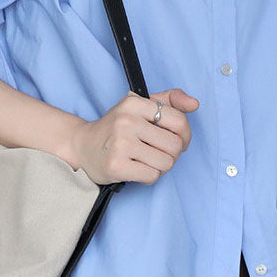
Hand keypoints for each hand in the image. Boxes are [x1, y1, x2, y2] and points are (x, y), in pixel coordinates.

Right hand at [68, 88, 199, 185]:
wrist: (83, 147)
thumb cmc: (117, 128)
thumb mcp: (140, 106)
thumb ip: (170, 100)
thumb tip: (194, 104)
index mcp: (134, 102)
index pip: (179, 121)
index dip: (185, 135)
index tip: (179, 141)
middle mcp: (126, 121)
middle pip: (174, 145)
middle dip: (171, 154)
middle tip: (157, 153)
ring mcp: (120, 143)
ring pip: (166, 163)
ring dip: (160, 167)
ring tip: (145, 161)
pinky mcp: (116, 165)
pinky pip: (152, 176)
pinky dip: (148, 177)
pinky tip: (136, 170)